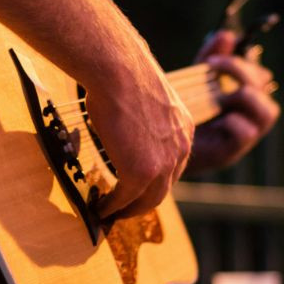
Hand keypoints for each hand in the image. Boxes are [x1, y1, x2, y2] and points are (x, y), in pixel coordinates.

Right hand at [86, 41, 194, 219]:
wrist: (117, 68)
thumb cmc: (121, 72)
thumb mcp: (143, 98)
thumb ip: (142, 117)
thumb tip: (122, 119)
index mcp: (183, 129)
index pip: (172, 165)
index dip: (154, 180)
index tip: (137, 187)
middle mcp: (181, 149)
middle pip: (164, 188)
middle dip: (142, 203)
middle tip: (123, 209)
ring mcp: (163, 163)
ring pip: (149, 200)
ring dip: (128, 211)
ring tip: (110, 215)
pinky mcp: (142, 172)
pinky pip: (126, 199)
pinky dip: (112, 207)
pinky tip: (100, 209)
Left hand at [185, 30, 280, 173]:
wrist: (160, 146)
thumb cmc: (182, 111)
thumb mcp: (194, 79)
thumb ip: (210, 57)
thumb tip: (227, 34)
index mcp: (245, 93)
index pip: (260, 73)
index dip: (242, 61)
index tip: (214, 58)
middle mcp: (250, 113)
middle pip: (265, 85)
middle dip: (240, 70)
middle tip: (213, 65)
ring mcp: (246, 133)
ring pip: (268, 111)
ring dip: (243, 96)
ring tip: (219, 95)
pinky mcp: (233, 151)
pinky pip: (247, 133)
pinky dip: (231, 123)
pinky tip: (213, 121)